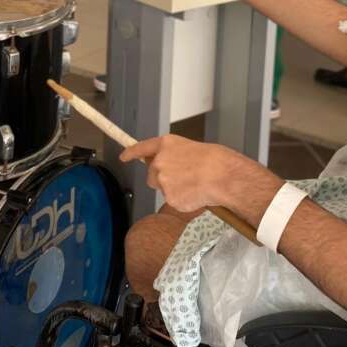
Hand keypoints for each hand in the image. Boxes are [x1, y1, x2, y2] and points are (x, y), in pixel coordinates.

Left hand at [120, 136, 246, 212]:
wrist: (222, 175)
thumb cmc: (214, 160)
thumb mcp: (190, 148)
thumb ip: (174, 156)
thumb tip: (171, 167)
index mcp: (165, 145)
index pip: (142, 148)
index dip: (132, 153)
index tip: (124, 157)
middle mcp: (159, 161)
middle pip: (152, 176)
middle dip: (162, 179)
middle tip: (184, 178)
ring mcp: (162, 180)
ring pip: (163, 189)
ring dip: (174, 190)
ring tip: (194, 184)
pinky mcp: (169, 197)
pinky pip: (173, 201)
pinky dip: (183, 201)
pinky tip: (195, 194)